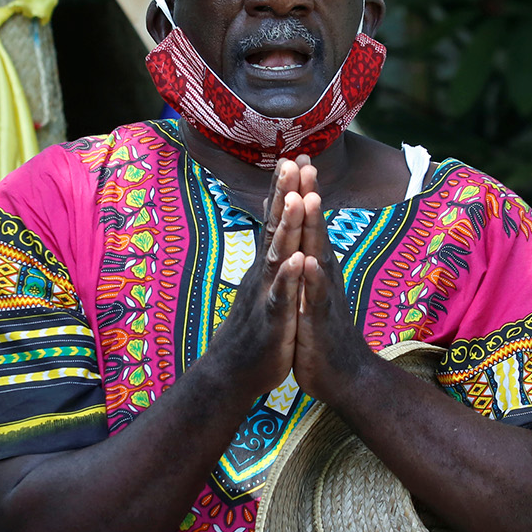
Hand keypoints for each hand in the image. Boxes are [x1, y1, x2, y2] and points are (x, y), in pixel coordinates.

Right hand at [205, 159, 304, 398]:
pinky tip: (297, 261)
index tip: (295, 158)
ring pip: (278, 256)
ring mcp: (266, 295)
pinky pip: (281, 297)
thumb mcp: (266, 288)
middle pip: (275, 227)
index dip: (285, 190)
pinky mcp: (271, 321)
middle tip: (292, 161)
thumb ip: (271, 259)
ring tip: (298, 199)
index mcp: (268, 265)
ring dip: (288, 227)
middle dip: (285, 194)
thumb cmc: (254, 329)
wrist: (232, 374)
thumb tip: (274, 234)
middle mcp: (264, 273)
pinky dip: (289, 279)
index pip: (277, 221)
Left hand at [288, 157, 377, 406]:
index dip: (300, 191)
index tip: (295, 156)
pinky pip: (316, 297)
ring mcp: (323, 295)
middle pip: (314, 228)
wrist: (345, 375)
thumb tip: (306, 235)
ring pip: (318, 255)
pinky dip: (312, 279)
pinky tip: (307, 262)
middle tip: (305, 160)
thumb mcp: (312, 291)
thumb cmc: (324, 331)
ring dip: (313, 227)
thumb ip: (311, 262)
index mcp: (316, 266)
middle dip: (308, 194)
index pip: (307, 222)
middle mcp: (323, 273)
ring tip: (308, 198)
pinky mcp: (320, 321)